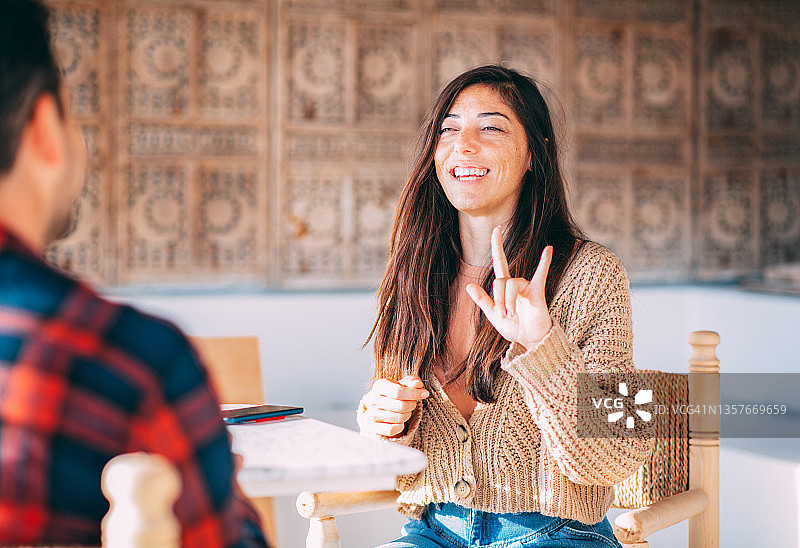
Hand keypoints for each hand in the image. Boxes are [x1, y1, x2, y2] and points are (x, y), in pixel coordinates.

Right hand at [361, 375, 428, 437]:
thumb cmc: (392, 395)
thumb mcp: (401, 385)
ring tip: (405, 412)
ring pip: (399, 418)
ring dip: (407, 415)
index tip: (425, 393)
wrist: (378, 410)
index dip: (414, 393)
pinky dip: (400, 426)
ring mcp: (371, 414)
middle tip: (412, 404)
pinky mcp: (373, 428)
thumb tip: (418, 384)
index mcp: (379, 386)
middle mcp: (373, 400)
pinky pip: (393, 429)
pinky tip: (399, 421)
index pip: (398, 391)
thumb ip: (411, 382)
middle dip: (412, 405)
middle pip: (401, 405)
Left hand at [465, 226, 552, 348]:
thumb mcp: (494, 316)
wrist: (530, 340)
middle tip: (503, 315)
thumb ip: (482, 300)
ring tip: (511, 315)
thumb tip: (469, 285)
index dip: (497, 246)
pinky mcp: (537, 292)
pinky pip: (540, 274)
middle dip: (498, 300)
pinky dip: (544, 262)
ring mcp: (527, 286)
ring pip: (510, 284)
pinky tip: (548, 249)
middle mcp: (515, 283)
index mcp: (504, 287)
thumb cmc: (514, 327)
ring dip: (508, 302)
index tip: (496, 229)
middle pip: (500, 281)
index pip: (499, 262)